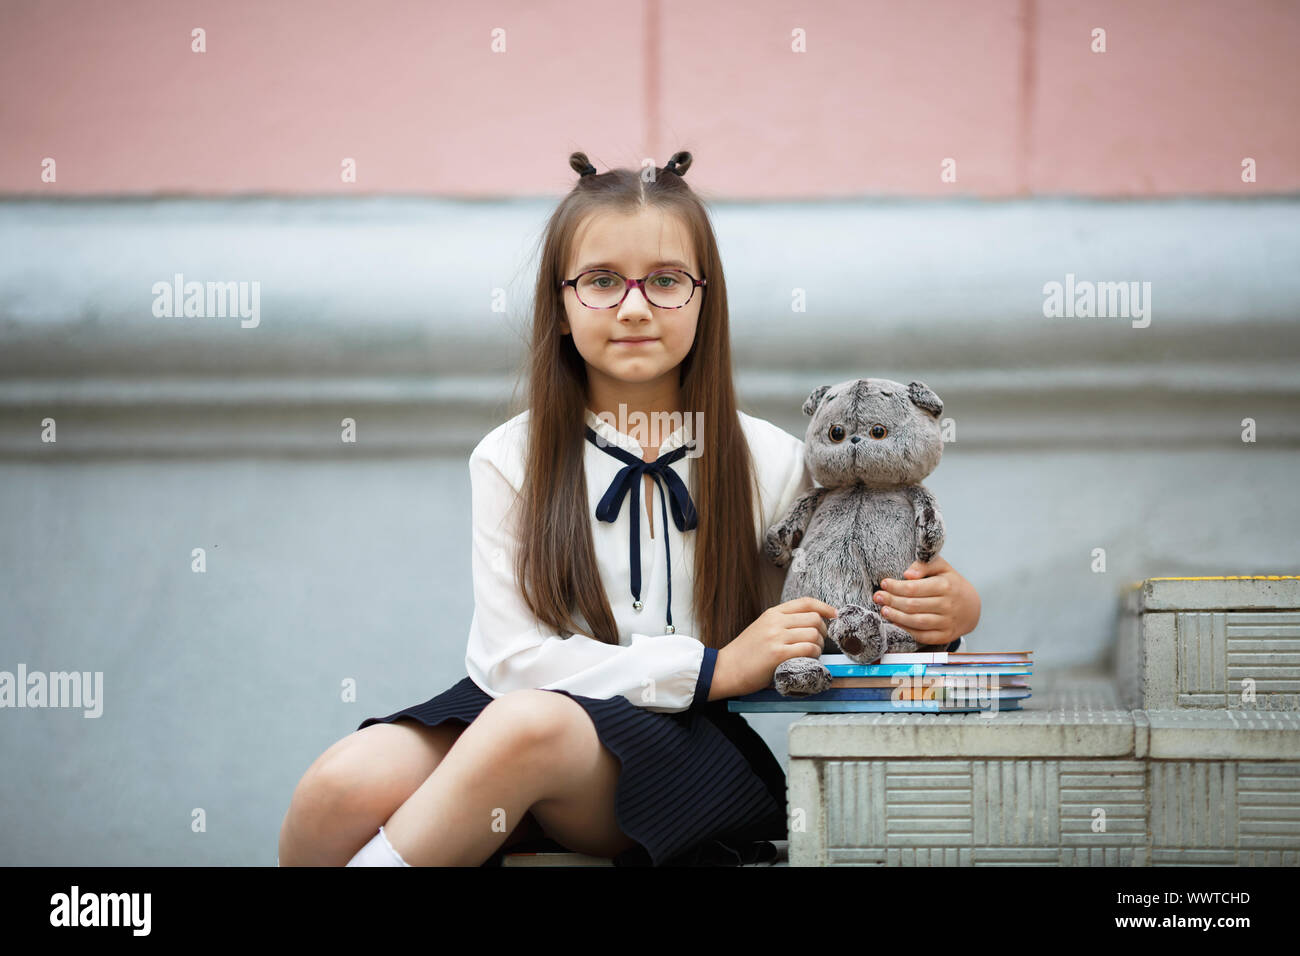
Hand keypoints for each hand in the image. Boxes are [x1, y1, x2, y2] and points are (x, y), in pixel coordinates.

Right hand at [713, 597, 837, 698]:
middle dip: (823, 632)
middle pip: (814, 618)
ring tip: (811, 655)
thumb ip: (782, 624)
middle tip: (818, 643)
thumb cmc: (744, 654)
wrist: (725, 669)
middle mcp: (775, 622)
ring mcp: (776, 637)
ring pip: (813, 634)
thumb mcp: (762, 628)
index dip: (824, 607)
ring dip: (818, 646)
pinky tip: (807, 661)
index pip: (805, 602)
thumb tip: (810, 625)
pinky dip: (814, 656)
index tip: (834, 614)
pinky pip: (808, 650)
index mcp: (772, 613)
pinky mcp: (778, 654)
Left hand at [871, 555, 980, 646]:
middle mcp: (947, 605)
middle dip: (892, 601)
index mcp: (945, 586)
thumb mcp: (943, 568)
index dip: (896, 586)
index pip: (914, 588)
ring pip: (916, 622)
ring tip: (883, 610)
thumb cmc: (952, 584)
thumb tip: (907, 573)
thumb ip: (925, 564)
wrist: (972, 608)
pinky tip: (895, 622)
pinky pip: (922, 635)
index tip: (884, 583)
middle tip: (878, 597)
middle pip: (913, 605)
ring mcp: (946, 622)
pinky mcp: (945, 636)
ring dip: (896, 616)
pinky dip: (906, 630)